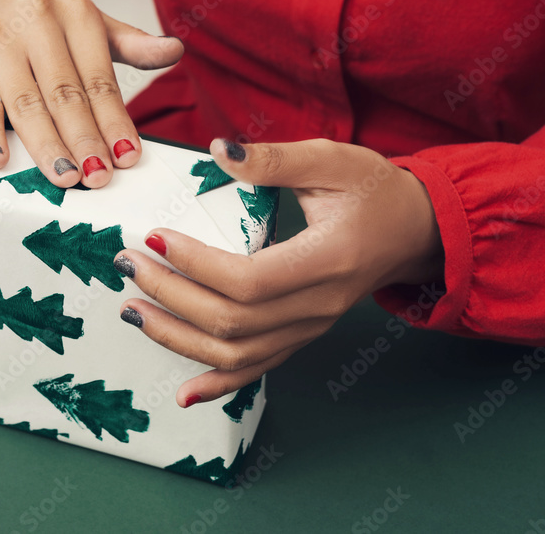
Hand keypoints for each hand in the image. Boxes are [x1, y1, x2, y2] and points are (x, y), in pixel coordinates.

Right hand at [0, 0, 183, 187]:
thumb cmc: (34, 20)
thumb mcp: (84, 22)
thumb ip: (130, 43)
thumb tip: (174, 50)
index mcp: (75, 15)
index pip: (99, 78)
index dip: (115, 120)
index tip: (128, 156)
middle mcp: (36, 22)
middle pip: (65, 93)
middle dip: (85, 139)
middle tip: (99, 176)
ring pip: (26, 102)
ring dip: (46, 144)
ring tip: (65, 176)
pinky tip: (0, 160)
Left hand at [114, 138, 444, 405]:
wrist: (414, 231)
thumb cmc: (374, 191)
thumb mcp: (332, 160)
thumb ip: (275, 159)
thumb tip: (218, 151)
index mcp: (327, 260)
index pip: (249, 279)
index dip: (195, 264)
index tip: (155, 237)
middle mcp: (318, 307)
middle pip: (233, 322)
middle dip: (170, 296)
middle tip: (130, 264)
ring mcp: (309, 329)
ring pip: (236, 355)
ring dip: (177, 338)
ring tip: (133, 311)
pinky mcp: (301, 337)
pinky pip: (256, 371)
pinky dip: (217, 384)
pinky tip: (183, 393)